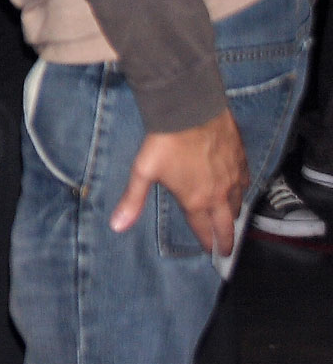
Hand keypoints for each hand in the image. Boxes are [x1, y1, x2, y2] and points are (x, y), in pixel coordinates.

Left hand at [108, 109, 248, 255]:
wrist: (190, 111)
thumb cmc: (164, 143)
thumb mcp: (143, 172)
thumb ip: (133, 201)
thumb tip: (117, 227)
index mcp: (196, 201)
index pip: (204, 229)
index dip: (207, 242)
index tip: (211, 252)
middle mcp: (219, 193)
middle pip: (227, 223)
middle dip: (227, 239)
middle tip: (228, 250)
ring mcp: (233, 176)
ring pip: (239, 202)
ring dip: (234, 214)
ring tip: (232, 220)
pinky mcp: (241, 159)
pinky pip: (246, 180)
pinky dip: (243, 189)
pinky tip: (241, 189)